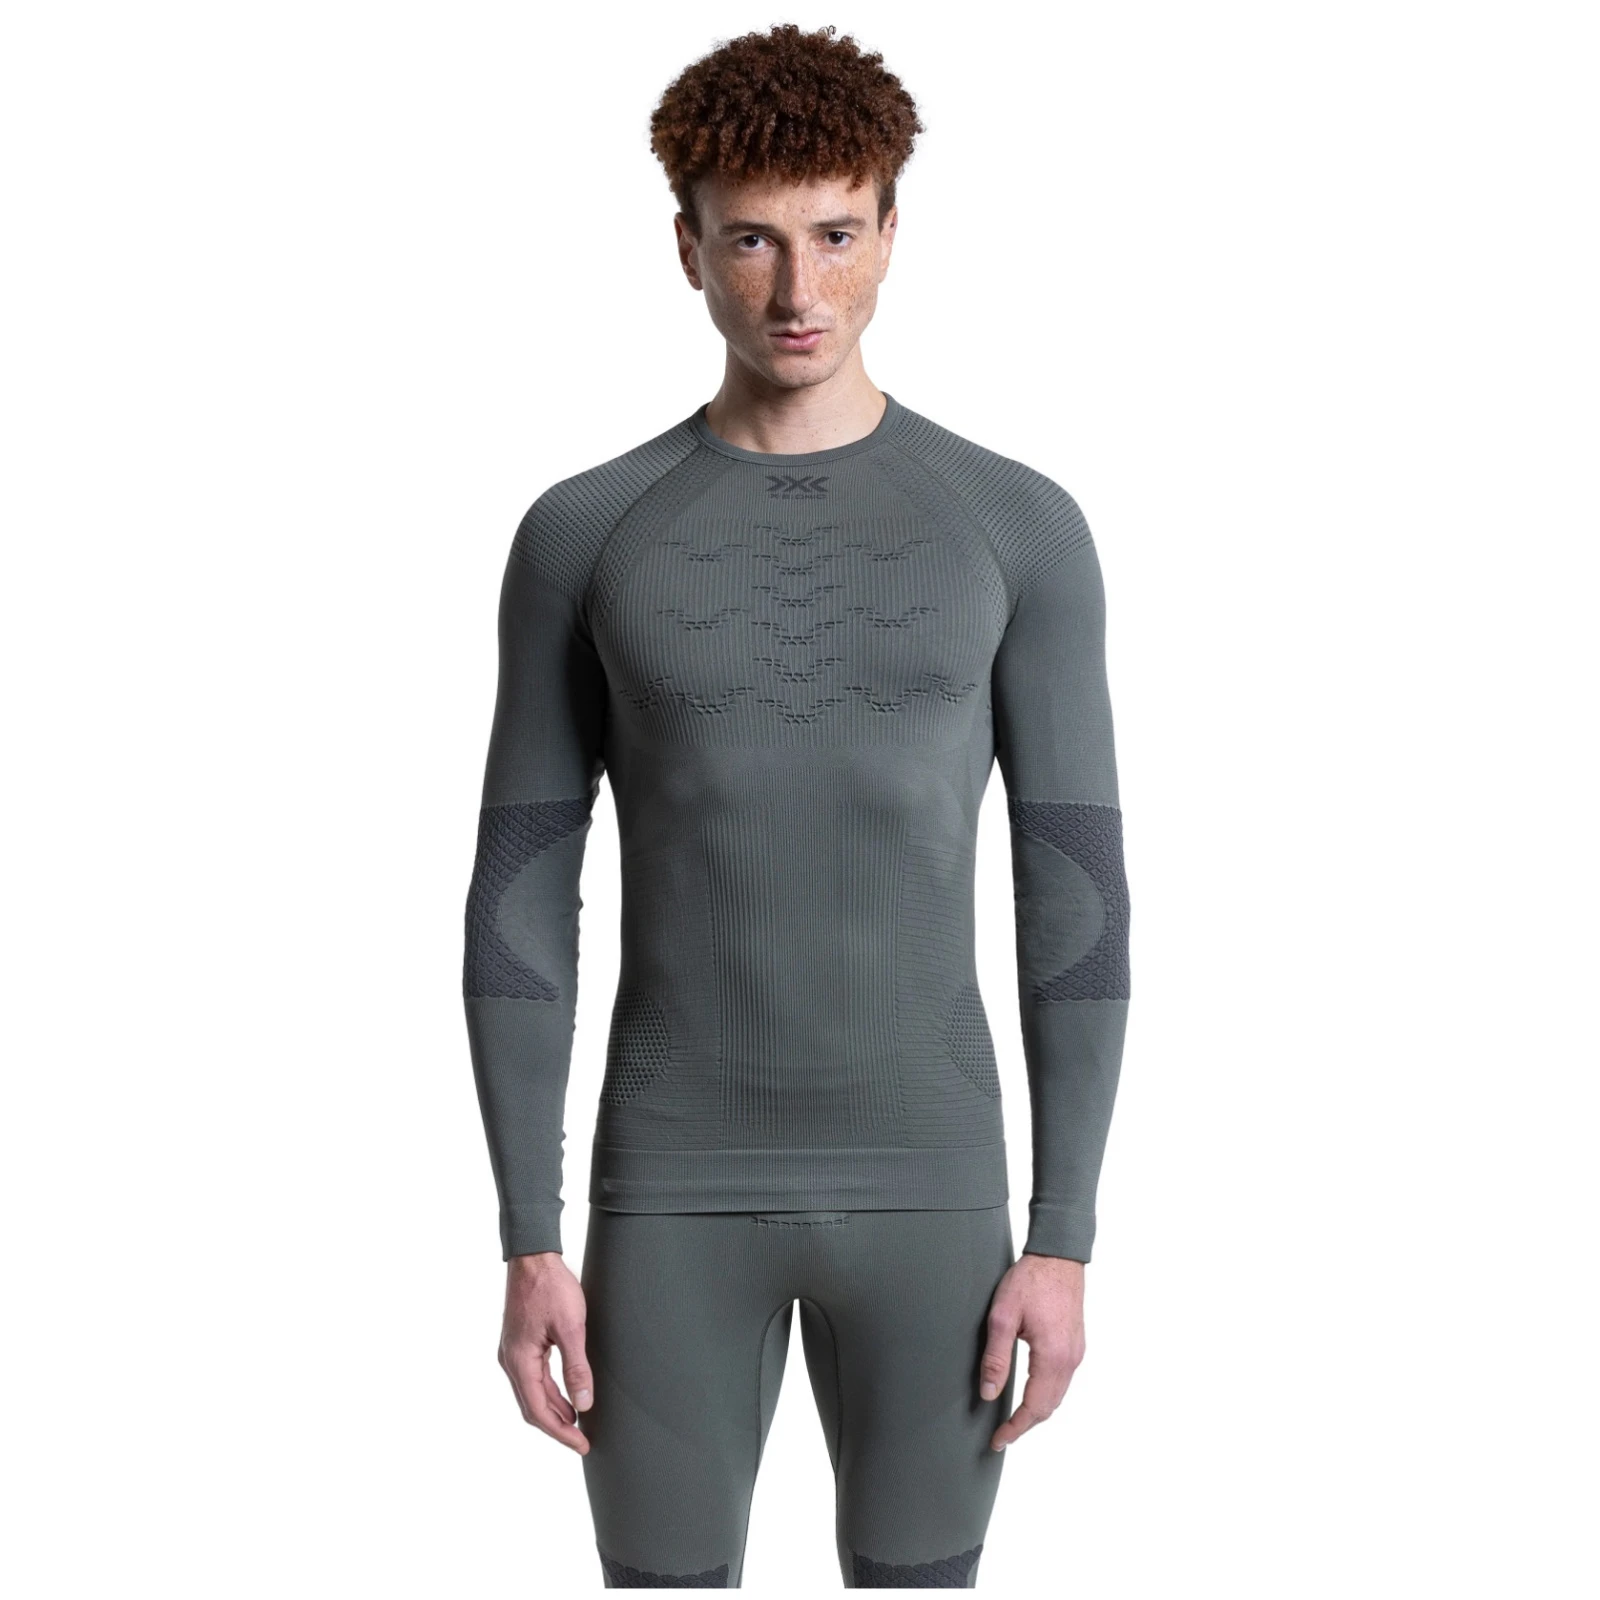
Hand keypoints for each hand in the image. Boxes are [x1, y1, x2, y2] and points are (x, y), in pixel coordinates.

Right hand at [498, 1251, 593, 1454]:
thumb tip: (584, 1405)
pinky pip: (531, 1378)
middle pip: (531, 1407)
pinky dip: (548, 1392)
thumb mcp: (571, 1327)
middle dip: (557, 1427)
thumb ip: (577, 1368)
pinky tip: (565, 1396)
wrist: (533, 1256)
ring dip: (553, 1410)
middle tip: (582, 1441)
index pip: (539, 1411)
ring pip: (531, 1393)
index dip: (561, 1433)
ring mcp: (512, 1352)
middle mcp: (510, 1360)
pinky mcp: (518, 1343)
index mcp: (520, 1360)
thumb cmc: (552, 1287)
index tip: (582, 1445)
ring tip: (577, 1422)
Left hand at [978, 1252, 1085, 1449]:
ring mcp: (1076, 1353)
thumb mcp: (1003, 1316)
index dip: (1015, 1429)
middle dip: (1025, 1425)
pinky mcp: (1075, 1344)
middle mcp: (1070, 1360)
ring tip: (1013, 1420)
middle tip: (1002, 1435)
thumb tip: (988, 1394)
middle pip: (1048, 1407)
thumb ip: (996, 1357)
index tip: (998, 1441)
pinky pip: (1062, 1381)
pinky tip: (1030, 1393)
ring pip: (1057, 1396)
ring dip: (1036, 1411)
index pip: (1034, 1408)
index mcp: (1052, 1357)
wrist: (1058, 1255)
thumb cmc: (1030, 1281)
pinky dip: (1046, 1395)